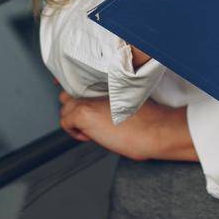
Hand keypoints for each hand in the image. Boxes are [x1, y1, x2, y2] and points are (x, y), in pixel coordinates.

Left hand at [57, 93, 195, 161]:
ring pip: (64, 108)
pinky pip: (65, 123)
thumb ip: (108, 100)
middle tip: (88, 121)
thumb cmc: (148, 119)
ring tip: (91, 129)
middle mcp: (94, 88)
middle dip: (75, 108)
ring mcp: (86, 100)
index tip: (82, 105)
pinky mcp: (82, 114)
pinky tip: (90, 136)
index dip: (79, 97)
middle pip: (68, 95)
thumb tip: (98, 111)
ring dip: (74, 120)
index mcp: (106, 82)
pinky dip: (74, 132)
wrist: (154, 129)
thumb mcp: (127, 101)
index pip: (79, 83)